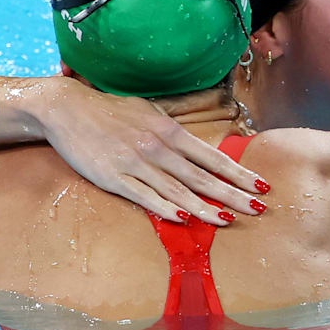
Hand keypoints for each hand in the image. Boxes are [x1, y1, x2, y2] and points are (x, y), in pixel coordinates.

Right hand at [35, 79, 267, 225]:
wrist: (67, 108)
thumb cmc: (110, 111)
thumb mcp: (148, 112)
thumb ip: (172, 131)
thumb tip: (197, 148)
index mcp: (169, 130)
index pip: (212, 156)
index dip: (238, 173)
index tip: (261, 186)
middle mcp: (157, 146)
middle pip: (202, 176)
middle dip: (234, 194)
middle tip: (259, 209)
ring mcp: (135, 163)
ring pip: (177, 190)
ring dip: (205, 207)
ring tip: (229, 220)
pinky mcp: (113, 177)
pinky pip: (144, 196)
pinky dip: (164, 208)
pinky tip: (182, 219)